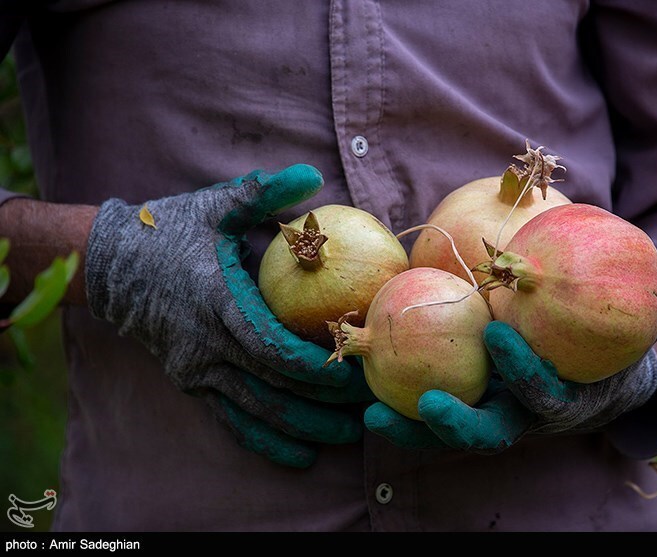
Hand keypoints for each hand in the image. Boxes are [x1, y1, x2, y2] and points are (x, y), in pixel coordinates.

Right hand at [85, 164, 371, 467]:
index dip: (313, 364)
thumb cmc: (169, 231)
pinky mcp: (192, 382)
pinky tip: (301, 455)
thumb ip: (262, 193)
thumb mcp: (215, 206)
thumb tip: (313, 174)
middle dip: (324, 400)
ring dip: (305, 427)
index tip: (352, 369)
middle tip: (368, 404)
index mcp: (217, 301)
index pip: (271, 346)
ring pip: (257, 410)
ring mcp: (197, 369)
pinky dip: (267, 442)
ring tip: (348, 436)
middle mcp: (207, 345)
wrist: (111, 266)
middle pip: (274, 386)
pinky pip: (232, 421)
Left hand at [365, 273, 656, 452]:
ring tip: (370, 411)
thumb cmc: (607, 350)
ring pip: (449, 434)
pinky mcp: (467, 411)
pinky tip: (363, 394)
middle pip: (491, 433)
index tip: (497, 335)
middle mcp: (523, 419)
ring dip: (410, 429)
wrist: (587, 382)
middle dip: (461, 425)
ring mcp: (493, 419)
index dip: (523, 371)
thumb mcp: (636, 334)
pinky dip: (397, 413)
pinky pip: (426, 418)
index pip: (543, 393)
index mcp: (562, 400)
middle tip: (430, 405)